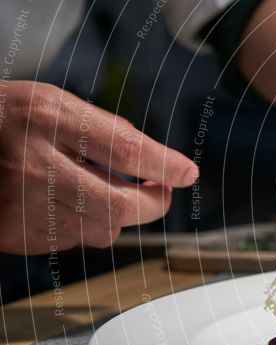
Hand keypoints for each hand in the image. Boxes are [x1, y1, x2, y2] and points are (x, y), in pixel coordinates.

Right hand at [0, 81, 197, 253]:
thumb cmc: (7, 119)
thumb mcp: (53, 103)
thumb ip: (104, 127)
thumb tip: (155, 158)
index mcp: (48, 119)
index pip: (124, 148)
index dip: (164, 165)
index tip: (188, 173)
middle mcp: (36, 165)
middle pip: (121, 205)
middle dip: (155, 203)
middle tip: (161, 192)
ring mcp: (24, 206)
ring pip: (104, 231)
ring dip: (119, 216)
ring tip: (106, 192)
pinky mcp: (17, 235)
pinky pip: (75, 241)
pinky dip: (87, 225)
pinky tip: (69, 203)